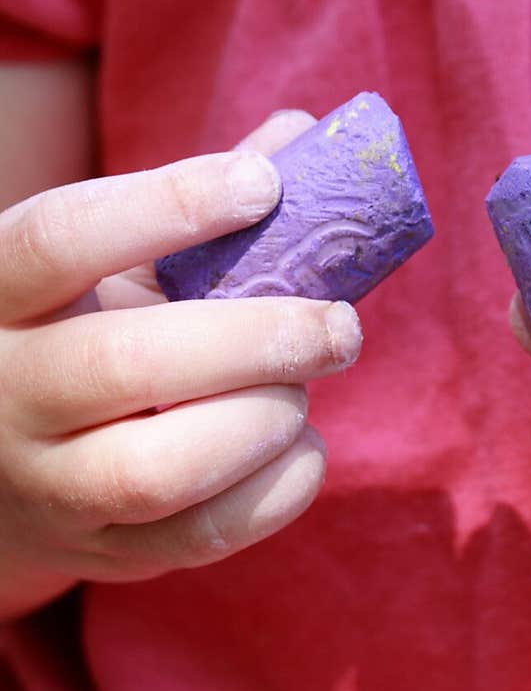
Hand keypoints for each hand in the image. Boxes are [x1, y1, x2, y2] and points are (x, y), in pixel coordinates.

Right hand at [0, 110, 361, 619]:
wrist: (5, 471)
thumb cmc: (80, 335)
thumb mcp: (106, 265)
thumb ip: (193, 205)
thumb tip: (303, 135)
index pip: (61, 240)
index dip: (167, 206)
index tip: (264, 185)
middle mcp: (7, 394)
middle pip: (123, 363)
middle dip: (255, 339)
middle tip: (338, 326)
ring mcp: (49, 487)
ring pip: (157, 470)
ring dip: (260, 421)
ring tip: (297, 390)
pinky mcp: (107, 555)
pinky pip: (202, 536)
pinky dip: (277, 490)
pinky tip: (300, 447)